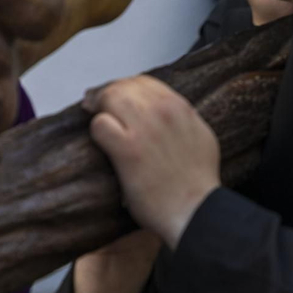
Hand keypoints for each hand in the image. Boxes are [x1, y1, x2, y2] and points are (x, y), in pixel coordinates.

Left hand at [90, 76, 220, 247]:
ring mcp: (145, 129)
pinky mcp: (128, 150)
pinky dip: (96, 129)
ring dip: (99, 105)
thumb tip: (172, 115)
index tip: (115, 96)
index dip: (125, 87)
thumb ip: (184, 120)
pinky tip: (100, 139)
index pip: (144, 82)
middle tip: (94, 102)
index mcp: (180, 107)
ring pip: (111, 97)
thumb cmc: (198, 183)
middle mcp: (163, 111)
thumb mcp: (201, 138)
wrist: (195, 209)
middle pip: (125, 86)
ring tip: (91, 114)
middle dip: (107, 92)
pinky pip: (101, 125)